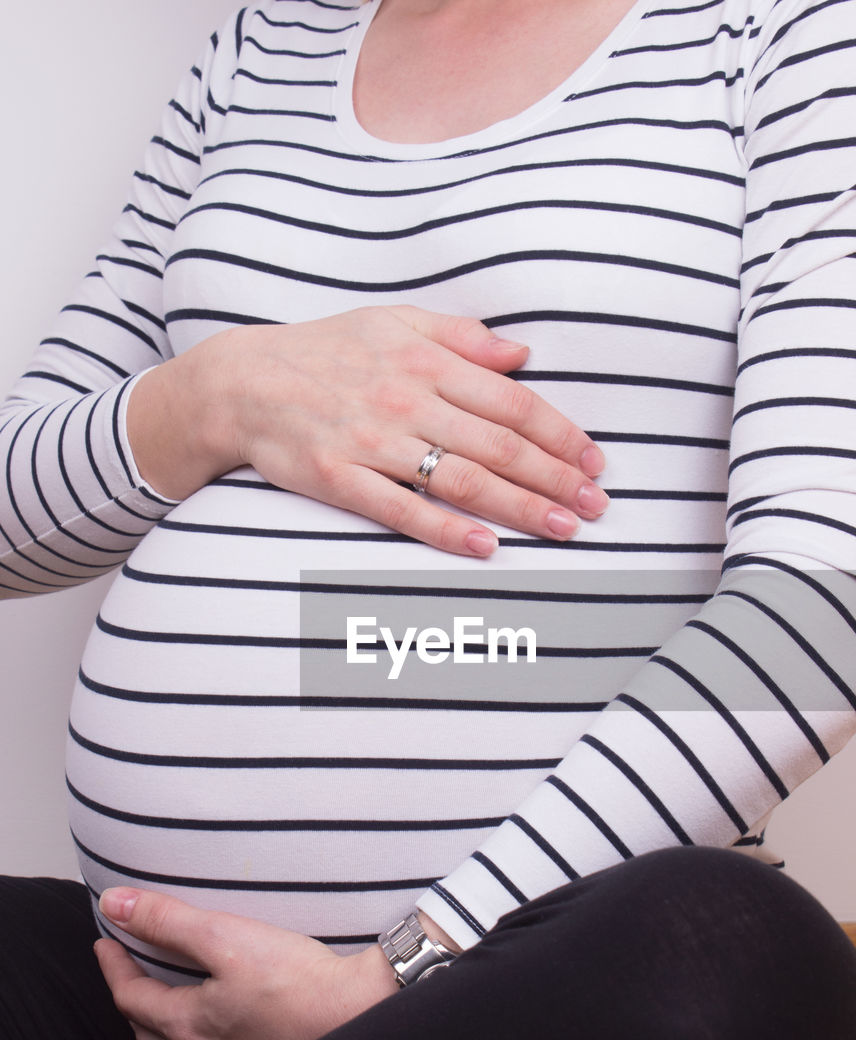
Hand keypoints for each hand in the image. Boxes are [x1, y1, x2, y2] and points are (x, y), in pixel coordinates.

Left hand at [94, 887, 397, 1039]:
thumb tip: (115, 906)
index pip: (130, 997)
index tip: (106, 942)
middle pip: (146, 1032)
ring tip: (162, 1004)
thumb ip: (168, 920)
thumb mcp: (227, 936)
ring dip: (158, 1031)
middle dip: (130, 997)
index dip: (113, 967)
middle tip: (128, 968)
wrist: (363, 1015)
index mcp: (189, 1027)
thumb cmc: (300, 981)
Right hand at [128, 305, 607, 556]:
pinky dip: (445, 530)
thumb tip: (521, 354)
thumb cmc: (324, 350)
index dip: (558, 433)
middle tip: (597, 505)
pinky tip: (486, 547)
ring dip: (520, 507)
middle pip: (498, 445)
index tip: (592, 459)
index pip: (510, 400)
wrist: (241, 383)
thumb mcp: (392, 321)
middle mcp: (405, 398)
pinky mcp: (341, 480)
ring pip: (462, 480)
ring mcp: (372, 442)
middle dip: (556, 477)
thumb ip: (459, 335)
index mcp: (424, 358)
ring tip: (565, 528)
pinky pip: (402, 510)